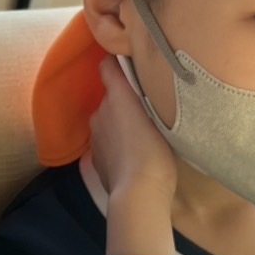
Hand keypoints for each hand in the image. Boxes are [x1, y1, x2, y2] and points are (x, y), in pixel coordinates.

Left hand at [89, 56, 177, 254]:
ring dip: (120, 124)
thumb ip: (149, 96)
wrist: (138, 192)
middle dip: (124, 100)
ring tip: (142, 136)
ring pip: (108, 121)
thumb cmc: (155, 151)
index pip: (107, 66)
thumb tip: (141, 84)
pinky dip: (117, 145)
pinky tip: (133, 156)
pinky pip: (107, 143)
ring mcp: (95, 136)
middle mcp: (100, 112)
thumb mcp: (160, 116)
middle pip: (111, 97)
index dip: (116, 62)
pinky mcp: (95, 158)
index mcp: (116, 96)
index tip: (131, 63)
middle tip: (148, 109)